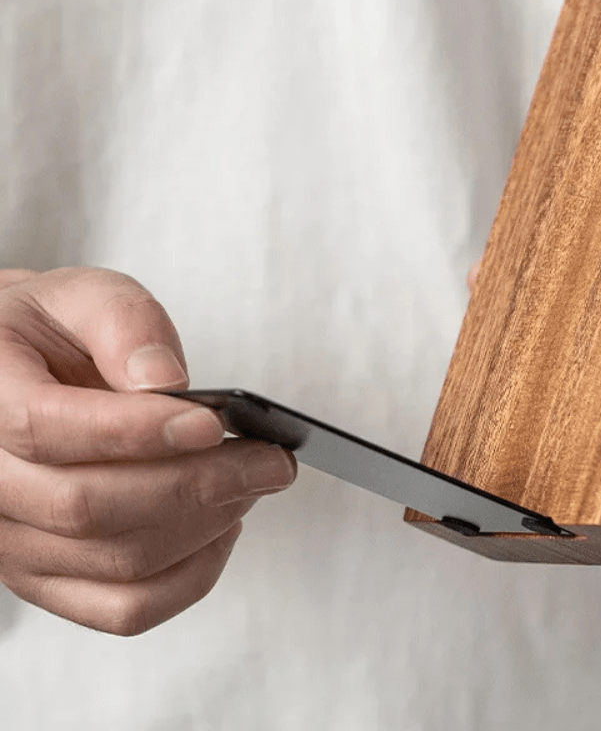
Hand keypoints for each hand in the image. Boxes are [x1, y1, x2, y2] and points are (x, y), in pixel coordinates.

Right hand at [0, 267, 295, 634]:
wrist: (19, 375)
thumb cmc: (54, 334)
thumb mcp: (85, 298)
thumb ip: (123, 325)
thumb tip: (164, 381)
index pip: (47, 430)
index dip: (135, 431)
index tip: (213, 423)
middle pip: (88, 507)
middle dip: (197, 483)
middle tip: (269, 459)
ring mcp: (13, 542)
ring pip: (115, 562)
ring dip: (206, 525)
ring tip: (255, 480)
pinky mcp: (49, 579)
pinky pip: (123, 609)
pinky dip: (191, 578)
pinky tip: (225, 527)